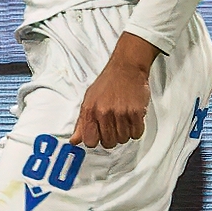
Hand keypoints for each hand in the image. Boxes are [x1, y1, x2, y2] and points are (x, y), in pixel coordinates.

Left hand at [70, 33, 163, 148]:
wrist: (126, 68)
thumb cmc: (107, 84)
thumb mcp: (88, 100)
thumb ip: (81, 122)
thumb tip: (74, 140)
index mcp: (90, 111)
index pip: (90, 141)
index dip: (96, 140)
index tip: (99, 135)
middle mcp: (104, 112)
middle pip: (108, 143)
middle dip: (112, 138)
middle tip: (114, 125)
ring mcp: (121, 113)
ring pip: (123, 139)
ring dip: (125, 133)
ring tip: (124, 119)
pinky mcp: (136, 112)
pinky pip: (137, 133)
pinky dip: (136, 129)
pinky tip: (132, 119)